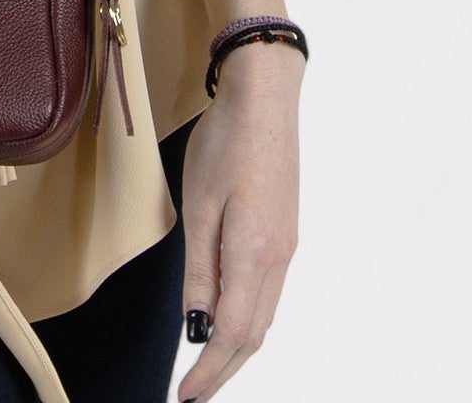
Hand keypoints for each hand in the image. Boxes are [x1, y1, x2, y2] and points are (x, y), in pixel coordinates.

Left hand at [177, 45, 302, 399]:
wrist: (266, 99)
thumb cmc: (226, 143)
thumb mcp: (199, 205)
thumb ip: (199, 270)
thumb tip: (195, 325)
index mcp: (254, 255)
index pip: (230, 335)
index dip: (208, 371)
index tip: (185, 396)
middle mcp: (277, 260)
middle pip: (252, 336)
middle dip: (223, 371)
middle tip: (193, 394)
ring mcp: (286, 247)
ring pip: (264, 318)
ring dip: (236, 350)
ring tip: (207, 368)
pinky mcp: (285, 234)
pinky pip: (268, 294)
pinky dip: (248, 320)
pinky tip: (228, 321)